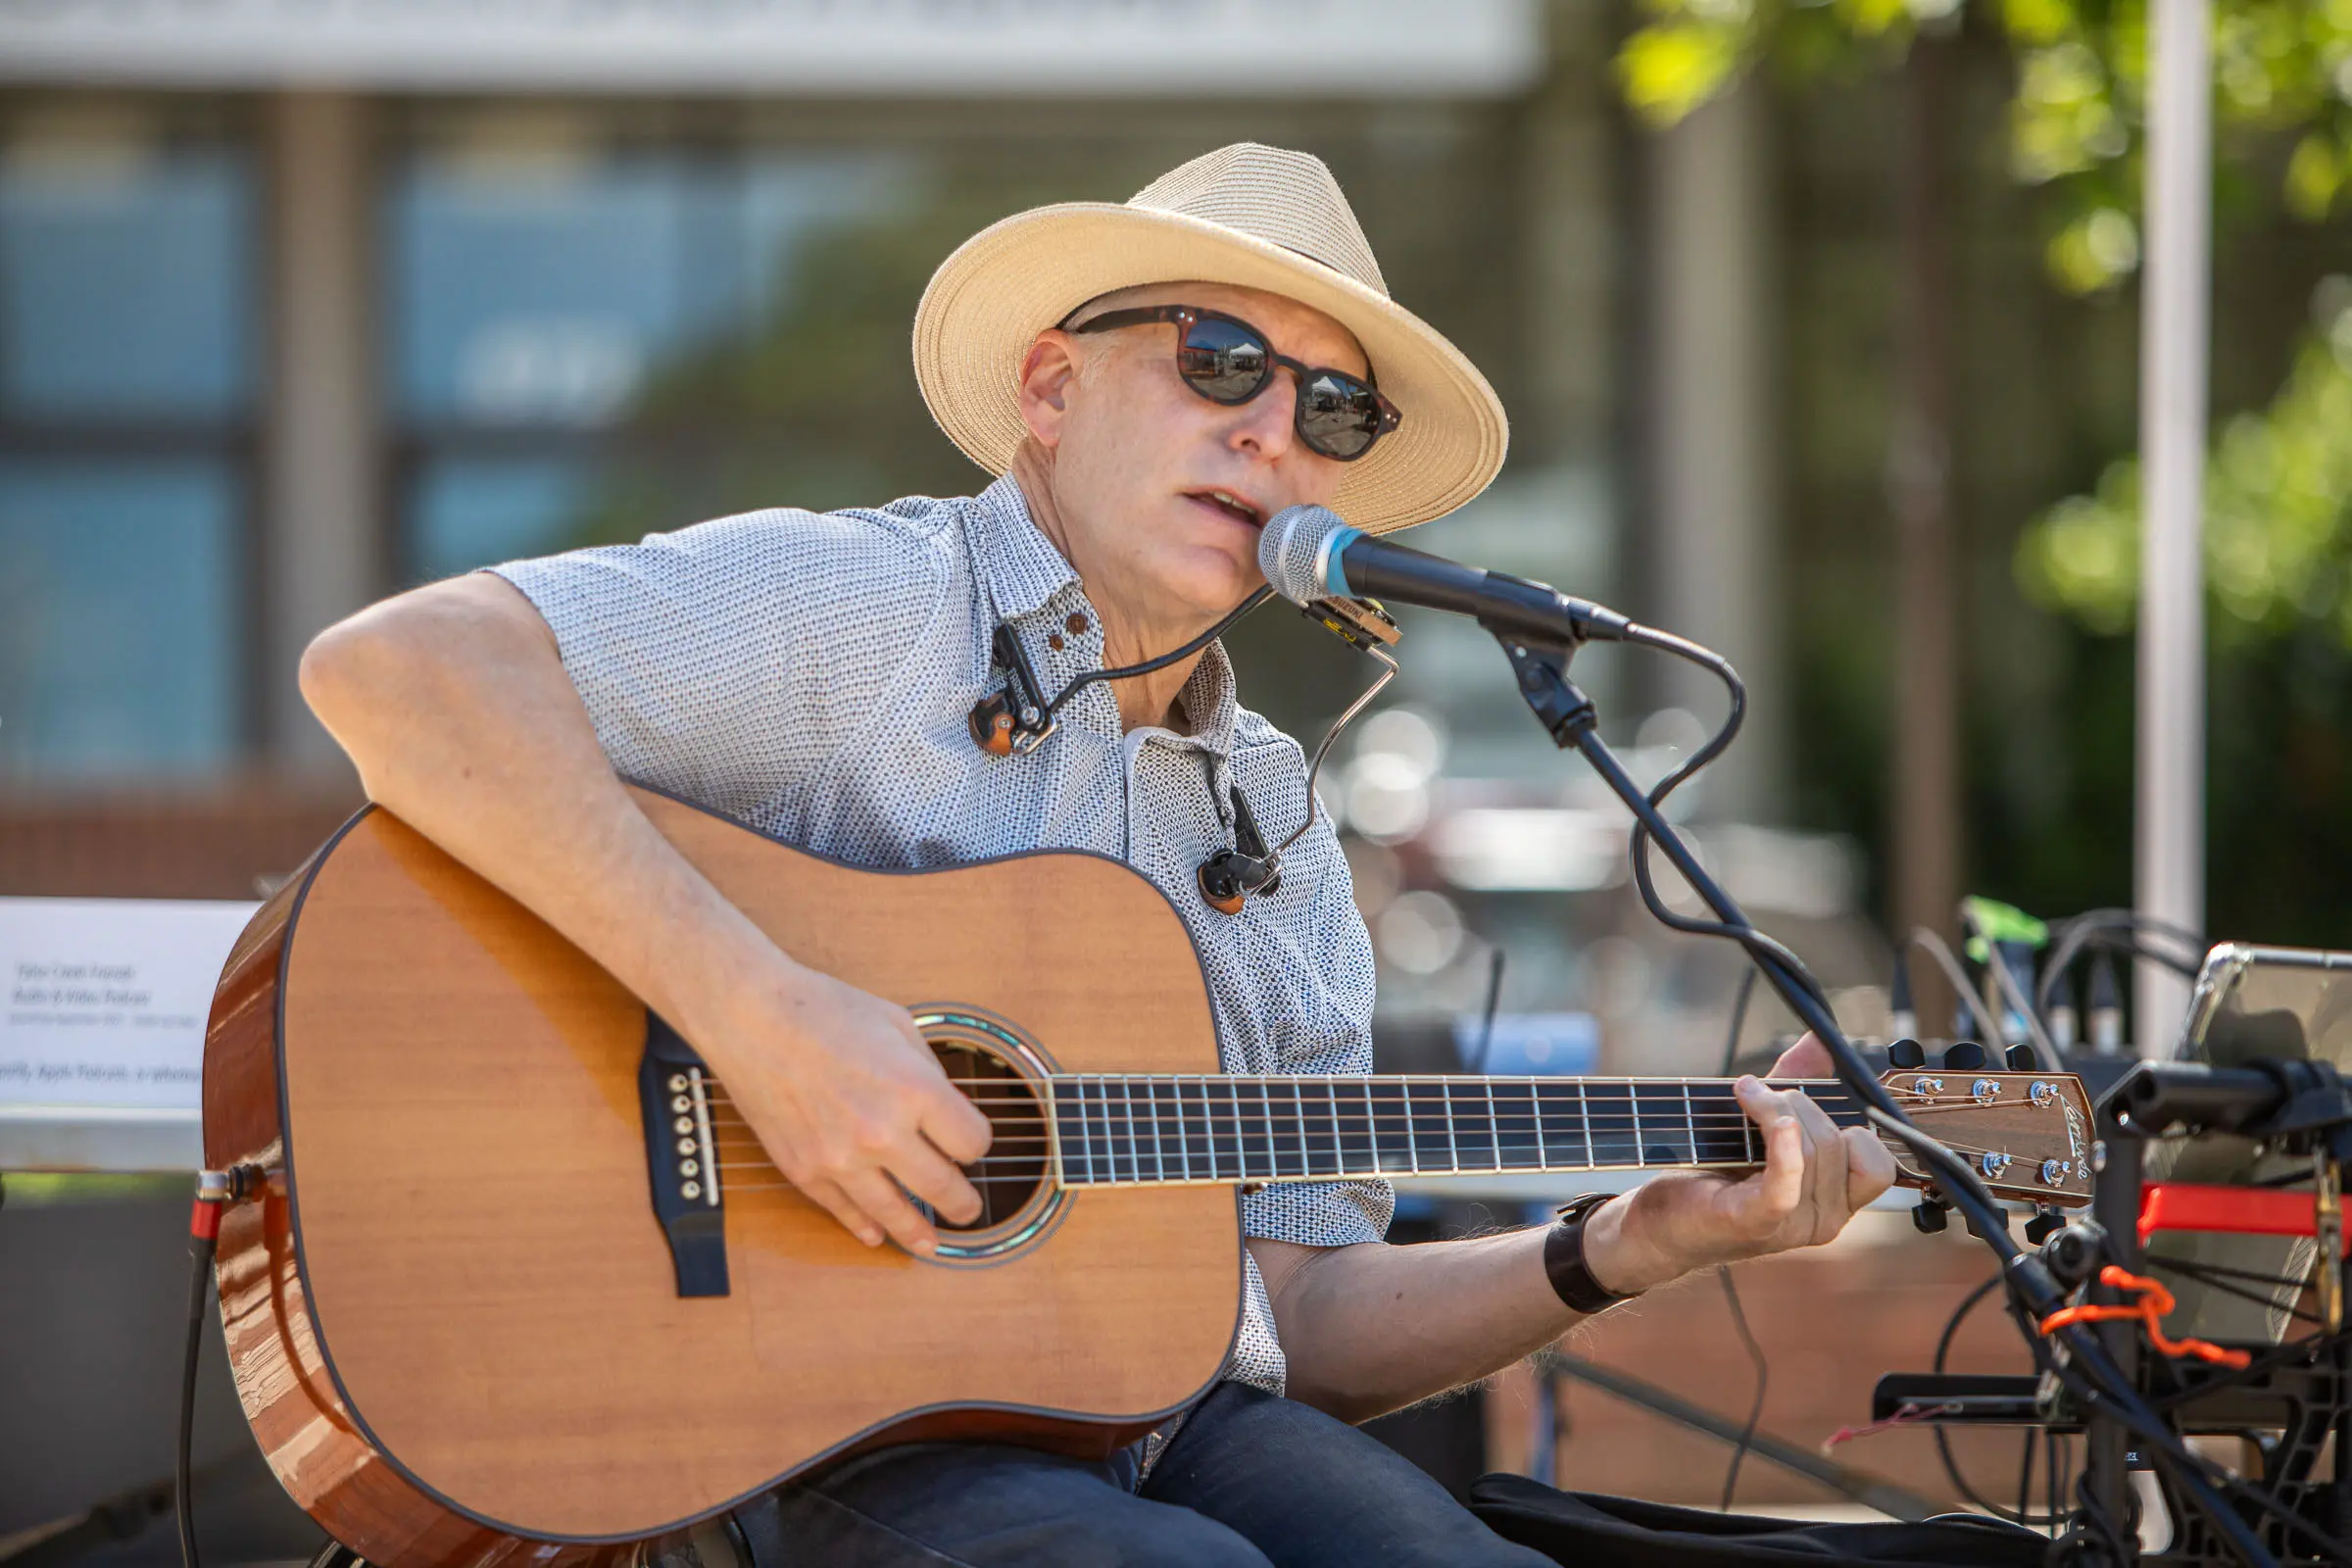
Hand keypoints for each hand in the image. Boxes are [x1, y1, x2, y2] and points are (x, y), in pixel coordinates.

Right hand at [694, 957, 993, 1255]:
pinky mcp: (803, 1169)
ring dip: (917, 1232)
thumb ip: (927, 1070)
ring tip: (932, 1244)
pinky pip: (840, 1209)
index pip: (971, 1142)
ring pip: (892, 1212)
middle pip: (941, 1186)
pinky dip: (861, 1225)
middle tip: (968, 1210)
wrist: (750, 1016)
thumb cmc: (823, 1009)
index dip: (976, 1142)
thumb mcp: (897, 1024)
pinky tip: (875, 1235)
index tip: (971, 1143)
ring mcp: (840, 1157)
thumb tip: (943, 1107)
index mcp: (913, 1090)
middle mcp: (881, 1131)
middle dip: (962, 1202)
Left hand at [1582, 1033, 1897, 1294]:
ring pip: (1812, 1149)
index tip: (1809, 1100)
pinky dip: (1781, 1141)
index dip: (1852, 1123)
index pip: (1878, 1162)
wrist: (1661, 1223)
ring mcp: (1794, 1227)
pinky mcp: (1757, 1221)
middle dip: (1798, 1103)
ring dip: (1775, 1107)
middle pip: (1838, 1142)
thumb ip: (1798, 1085)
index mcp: (1836, 1202)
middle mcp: (1825, 1220)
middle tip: (1756, 1094)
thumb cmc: (1713, 1171)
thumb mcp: (1761, 1124)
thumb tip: (1819, 1040)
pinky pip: (1788, 1179)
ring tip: (1743, 1096)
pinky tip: (1765, 1114)